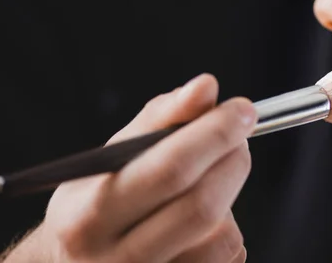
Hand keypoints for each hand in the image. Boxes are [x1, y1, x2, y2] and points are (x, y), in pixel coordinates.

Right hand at [0, 74, 254, 262]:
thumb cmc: (99, 200)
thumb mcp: (115, 156)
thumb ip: (162, 118)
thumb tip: (205, 87)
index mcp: (89, 215)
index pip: (168, 170)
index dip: (214, 135)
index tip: (242, 110)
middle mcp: (117, 259)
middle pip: (202, 206)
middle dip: (234, 161)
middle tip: (239, 139)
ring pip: (223, 237)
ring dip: (231, 197)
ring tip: (213, 180)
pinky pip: (229, 258)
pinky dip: (229, 228)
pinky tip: (206, 220)